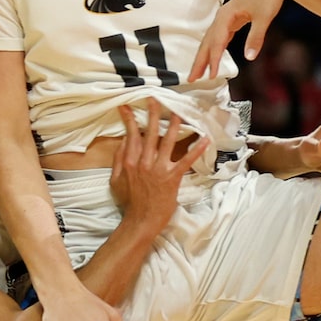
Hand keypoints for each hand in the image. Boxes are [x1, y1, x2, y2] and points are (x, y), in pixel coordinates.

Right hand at [107, 102, 200, 228]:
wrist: (141, 221)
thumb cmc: (129, 202)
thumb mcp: (116, 180)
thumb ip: (118, 160)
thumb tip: (123, 141)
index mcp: (130, 162)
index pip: (131, 135)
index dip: (130, 119)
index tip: (128, 106)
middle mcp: (144, 162)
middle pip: (150, 133)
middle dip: (153, 114)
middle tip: (156, 99)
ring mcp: (159, 169)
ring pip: (167, 141)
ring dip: (174, 125)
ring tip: (179, 111)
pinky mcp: (172, 177)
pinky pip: (186, 160)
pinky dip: (196, 149)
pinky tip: (205, 138)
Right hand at [189, 0, 292, 80]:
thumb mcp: (264, 17)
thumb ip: (256, 37)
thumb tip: (249, 58)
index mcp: (226, 15)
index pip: (216, 42)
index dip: (213, 60)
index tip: (211, 76)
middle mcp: (222, 17)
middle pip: (207, 42)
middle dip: (199, 61)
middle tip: (191, 78)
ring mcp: (226, 18)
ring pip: (211, 40)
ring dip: (205, 56)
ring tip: (199, 72)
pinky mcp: (232, 19)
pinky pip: (219, 37)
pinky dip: (215, 49)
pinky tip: (215, 57)